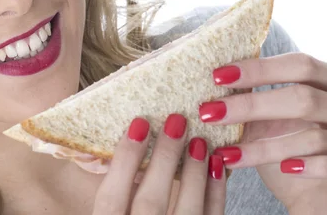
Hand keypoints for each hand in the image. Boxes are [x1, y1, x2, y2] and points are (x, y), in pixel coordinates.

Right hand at [93, 114, 226, 214]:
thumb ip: (111, 203)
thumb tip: (117, 156)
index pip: (110, 198)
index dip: (123, 160)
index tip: (139, 124)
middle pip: (149, 201)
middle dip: (164, 159)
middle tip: (176, 121)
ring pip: (186, 214)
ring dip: (193, 175)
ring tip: (199, 141)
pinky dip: (216, 195)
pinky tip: (217, 169)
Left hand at [199, 53, 326, 213]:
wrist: (322, 194)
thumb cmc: (293, 148)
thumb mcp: (272, 120)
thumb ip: (254, 102)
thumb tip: (211, 84)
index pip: (301, 65)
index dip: (260, 69)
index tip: (218, 76)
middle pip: (304, 97)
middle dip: (252, 105)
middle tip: (209, 112)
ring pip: (314, 137)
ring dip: (264, 147)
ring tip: (226, 153)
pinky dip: (307, 166)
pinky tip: (282, 169)